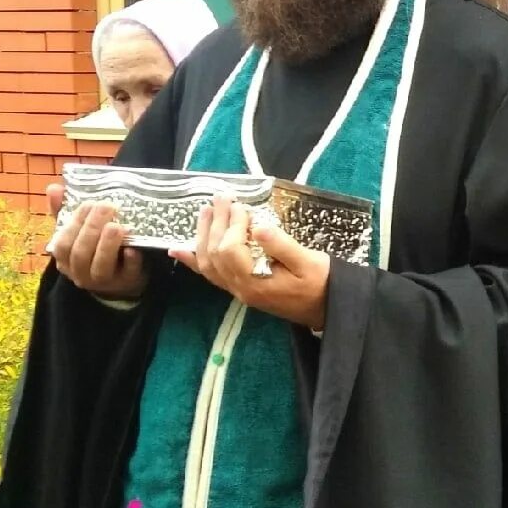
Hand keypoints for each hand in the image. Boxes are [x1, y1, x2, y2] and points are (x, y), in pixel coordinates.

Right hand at [47, 199, 147, 299]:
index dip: (74, 224)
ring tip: (117, 226)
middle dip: (92, 229)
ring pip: (100, 267)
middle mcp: (81, 273)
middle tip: (106, 207)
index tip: (88, 204)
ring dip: (108, 245)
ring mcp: (104, 281)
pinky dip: (130, 262)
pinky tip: (132, 249)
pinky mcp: (127, 282)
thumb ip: (64, 211)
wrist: (122, 276)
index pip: (63, 244)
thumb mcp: (77, 231)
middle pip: (80, 254)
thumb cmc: (94, 248)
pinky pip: (127, 274)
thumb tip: (53, 188)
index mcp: (65, 259)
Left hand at [169, 196, 330, 329]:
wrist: (328, 308)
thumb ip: (283, 246)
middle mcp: (241, 289)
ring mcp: (238, 291)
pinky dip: (193, 260)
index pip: (231, 250)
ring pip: (208, 264)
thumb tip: (257, 228)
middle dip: (215, 224)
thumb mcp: (310, 262)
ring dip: (203, 236)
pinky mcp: (240, 289)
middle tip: (220, 198)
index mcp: (256, 282)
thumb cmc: (322, 284)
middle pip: (214, 254)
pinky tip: (179, 249)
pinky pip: (211, 275)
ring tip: (205, 212)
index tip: (242, 206)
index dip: (232, 225)